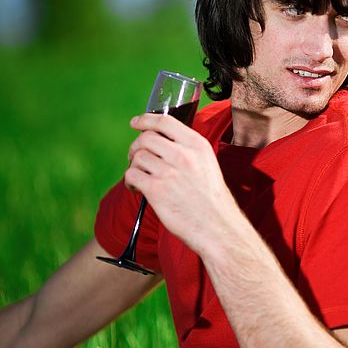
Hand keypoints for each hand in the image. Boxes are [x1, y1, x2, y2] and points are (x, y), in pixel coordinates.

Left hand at [125, 113, 241, 254]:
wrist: (218, 227)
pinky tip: (138, 190)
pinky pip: (132, 175)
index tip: (136, 123)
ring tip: (140, 179)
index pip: (165, 122)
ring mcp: (169, 172)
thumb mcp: (207, 166)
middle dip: (137, 147)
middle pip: (146, 138)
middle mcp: (184, 155)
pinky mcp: (156, 189)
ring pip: (137, 157)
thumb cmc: (212, 201)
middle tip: (137, 159)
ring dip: (134, 167)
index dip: (146, 120)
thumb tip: (161, 143)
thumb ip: (188, 152)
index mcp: (198, 146)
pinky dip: (130, 182)